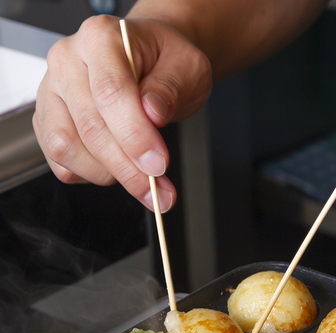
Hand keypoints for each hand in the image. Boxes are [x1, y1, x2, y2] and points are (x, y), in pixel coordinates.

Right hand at [33, 15, 211, 210]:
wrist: (151, 59)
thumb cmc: (165, 61)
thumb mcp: (186, 67)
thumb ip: (170, 88)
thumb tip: (152, 112)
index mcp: (100, 38)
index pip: (110, 92)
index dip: (135, 136)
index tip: (159, 164)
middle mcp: (67, 61)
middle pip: (89, 126)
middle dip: (128, 168)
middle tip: (160, 189)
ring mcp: (51, 92)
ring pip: (66, 147)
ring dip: (109, 174)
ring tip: (144, 180)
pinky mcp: (47, 120)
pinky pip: (59, 161)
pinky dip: (91, 176)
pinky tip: (120, 171)